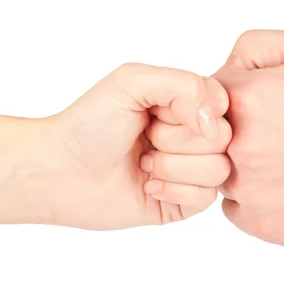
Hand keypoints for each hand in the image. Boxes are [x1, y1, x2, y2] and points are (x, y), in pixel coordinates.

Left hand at [42, 63, 229, 229]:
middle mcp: (192, 136)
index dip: (192, 111)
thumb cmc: (91, 122)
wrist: (60, 170)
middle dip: (176, 140)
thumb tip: (215, 124)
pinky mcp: (184, 202)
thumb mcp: (132, 81)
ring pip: (218, 170)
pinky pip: (207, 198)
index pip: (222, 104)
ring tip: (143, 164)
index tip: (157, 113)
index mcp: (185, 104)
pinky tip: (148, 186)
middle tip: (145, 139)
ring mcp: (190, 170)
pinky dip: (174, 191)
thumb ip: (184, 85)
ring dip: (173, 167)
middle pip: (223, 139)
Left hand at [213, 30, 283, 245]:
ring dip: (242, 166)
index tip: (261, 103)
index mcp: (248, 99)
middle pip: (208, 137)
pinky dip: (254, 198)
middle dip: (233, 131)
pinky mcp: (265, 225)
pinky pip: (237, 208)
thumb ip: (253, 48)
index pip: (206, 95)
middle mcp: (240, 147)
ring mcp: (251, 191)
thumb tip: (221, 74)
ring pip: (220, 174)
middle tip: (277, 132)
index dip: (234, 96)